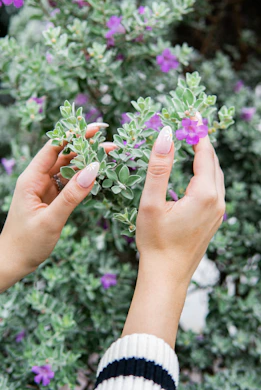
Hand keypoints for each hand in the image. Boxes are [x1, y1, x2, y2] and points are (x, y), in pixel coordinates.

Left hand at [0, 123, 115, 291]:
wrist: (13, 262)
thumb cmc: (27, 243)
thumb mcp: (51, 220)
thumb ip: (72, 196)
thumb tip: (94, 170)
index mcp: (31, 179)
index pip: (54, 148)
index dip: (74, 135)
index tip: (95, 128)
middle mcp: (38, 179)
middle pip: (64, 155)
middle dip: (86, 147)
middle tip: (111, 144)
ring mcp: (45, 188)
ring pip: (68, 168)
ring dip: (87, 161)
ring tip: (109, 155)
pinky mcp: (52, 198)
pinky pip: (70, 183)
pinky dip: (84, 177)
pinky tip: (98, 174)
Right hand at [122, 120, 224, 346]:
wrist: (166, 275)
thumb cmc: (155, 241)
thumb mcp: (151, 202)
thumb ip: (159, 167)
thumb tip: (165, 134)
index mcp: (204, 194)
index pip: (205, 153)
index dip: (198, 131)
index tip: (191, 114)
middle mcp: (217, 201)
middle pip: (213, 162)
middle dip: (202, 141)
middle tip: (189, 124)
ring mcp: (218, 212)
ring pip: (216, 175)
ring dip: (205, 157)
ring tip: (191, 141)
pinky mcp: (214, 219)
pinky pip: (214, 188)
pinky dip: (205, 172)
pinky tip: (193, 170)